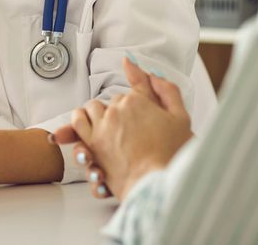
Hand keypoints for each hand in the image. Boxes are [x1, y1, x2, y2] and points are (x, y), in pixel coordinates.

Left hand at [56, 58, 192, 200]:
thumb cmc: (171, 155)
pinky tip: (85, 128)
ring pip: (91, 108)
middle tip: (130, 125)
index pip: (132, 90)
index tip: (136, 102)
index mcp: (137, 100)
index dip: (138, 98)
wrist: (158, 185)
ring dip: (96, 112)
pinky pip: (77, 124)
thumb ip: (166, 90)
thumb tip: (151, 73)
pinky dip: (78, 123)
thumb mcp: (180, 117)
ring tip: (104, 122)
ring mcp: (102, 127)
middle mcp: (116, 110)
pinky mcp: (92, 145)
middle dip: (119, 109)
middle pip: (112, 100)